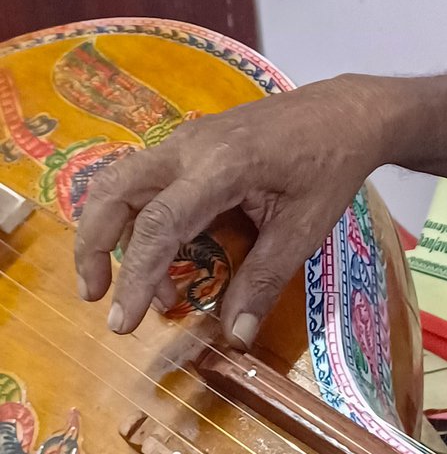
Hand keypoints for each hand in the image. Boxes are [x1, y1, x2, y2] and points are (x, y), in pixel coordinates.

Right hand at [75, 74, 386, 347]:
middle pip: (114, 191)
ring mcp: (187, 140)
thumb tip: (235, 339)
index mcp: (220, 166)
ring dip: (114, 233)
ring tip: (138, 287)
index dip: (136, 279)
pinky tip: (163, 251)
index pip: (160, 224)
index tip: (123, 323)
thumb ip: (263, 282)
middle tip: (95, 296)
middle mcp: (189, 147)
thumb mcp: (301, 230)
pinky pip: (148, 180)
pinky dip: (141, 218)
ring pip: (124, 183)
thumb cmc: (329, 168)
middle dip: (93, 246)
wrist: (346, 114)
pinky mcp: (193, 144)